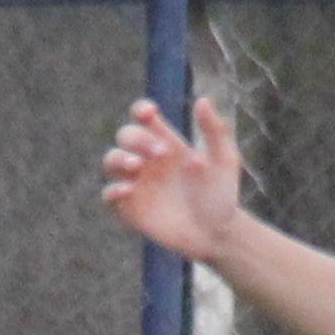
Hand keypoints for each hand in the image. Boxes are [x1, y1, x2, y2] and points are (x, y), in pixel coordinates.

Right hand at [97, 97, 245, 262]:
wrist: (216, 234)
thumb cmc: (221, 195)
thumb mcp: (225, 160)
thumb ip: (215, 131)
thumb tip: (203, 100)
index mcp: (166, 142)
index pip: (143, 117)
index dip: (141, 110)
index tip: (150, 113)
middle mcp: (147, 159)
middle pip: (126, 136)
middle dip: (137, 139)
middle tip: (160, 154)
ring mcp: (136, 183)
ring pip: (111, 160)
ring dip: (118, 158)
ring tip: (136, 166)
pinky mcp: (130, 208)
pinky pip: (109, 194)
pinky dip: (112, 190)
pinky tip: (128, 190)